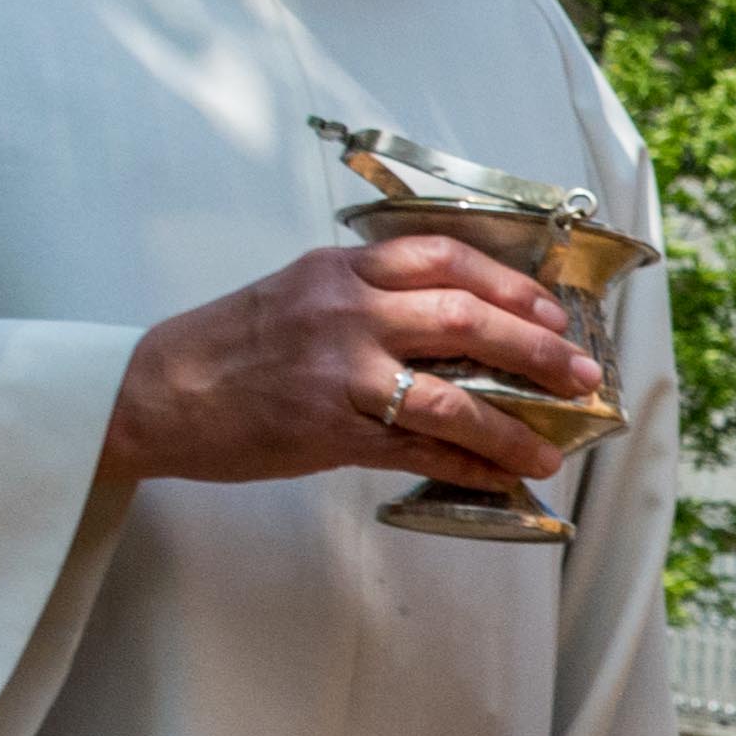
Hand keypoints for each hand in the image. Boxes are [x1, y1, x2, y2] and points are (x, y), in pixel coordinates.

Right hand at [108, 236, 602, 497]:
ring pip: (453, 394)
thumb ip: (368, 297)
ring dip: (515, 424)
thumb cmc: (230, 345)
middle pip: (467, 318)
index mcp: (341, 270)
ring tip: (553, 446)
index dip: (510, 283)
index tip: (553, 311)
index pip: (445, 257)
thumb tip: (458, 321)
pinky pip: (419, 450)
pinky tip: (502, 478)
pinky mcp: (329, 431)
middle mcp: (346, 312)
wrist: (153, 392)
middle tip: (582, 373)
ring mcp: (339, 372)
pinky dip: (470, 466)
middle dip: (537, 349)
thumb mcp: (299, 293)